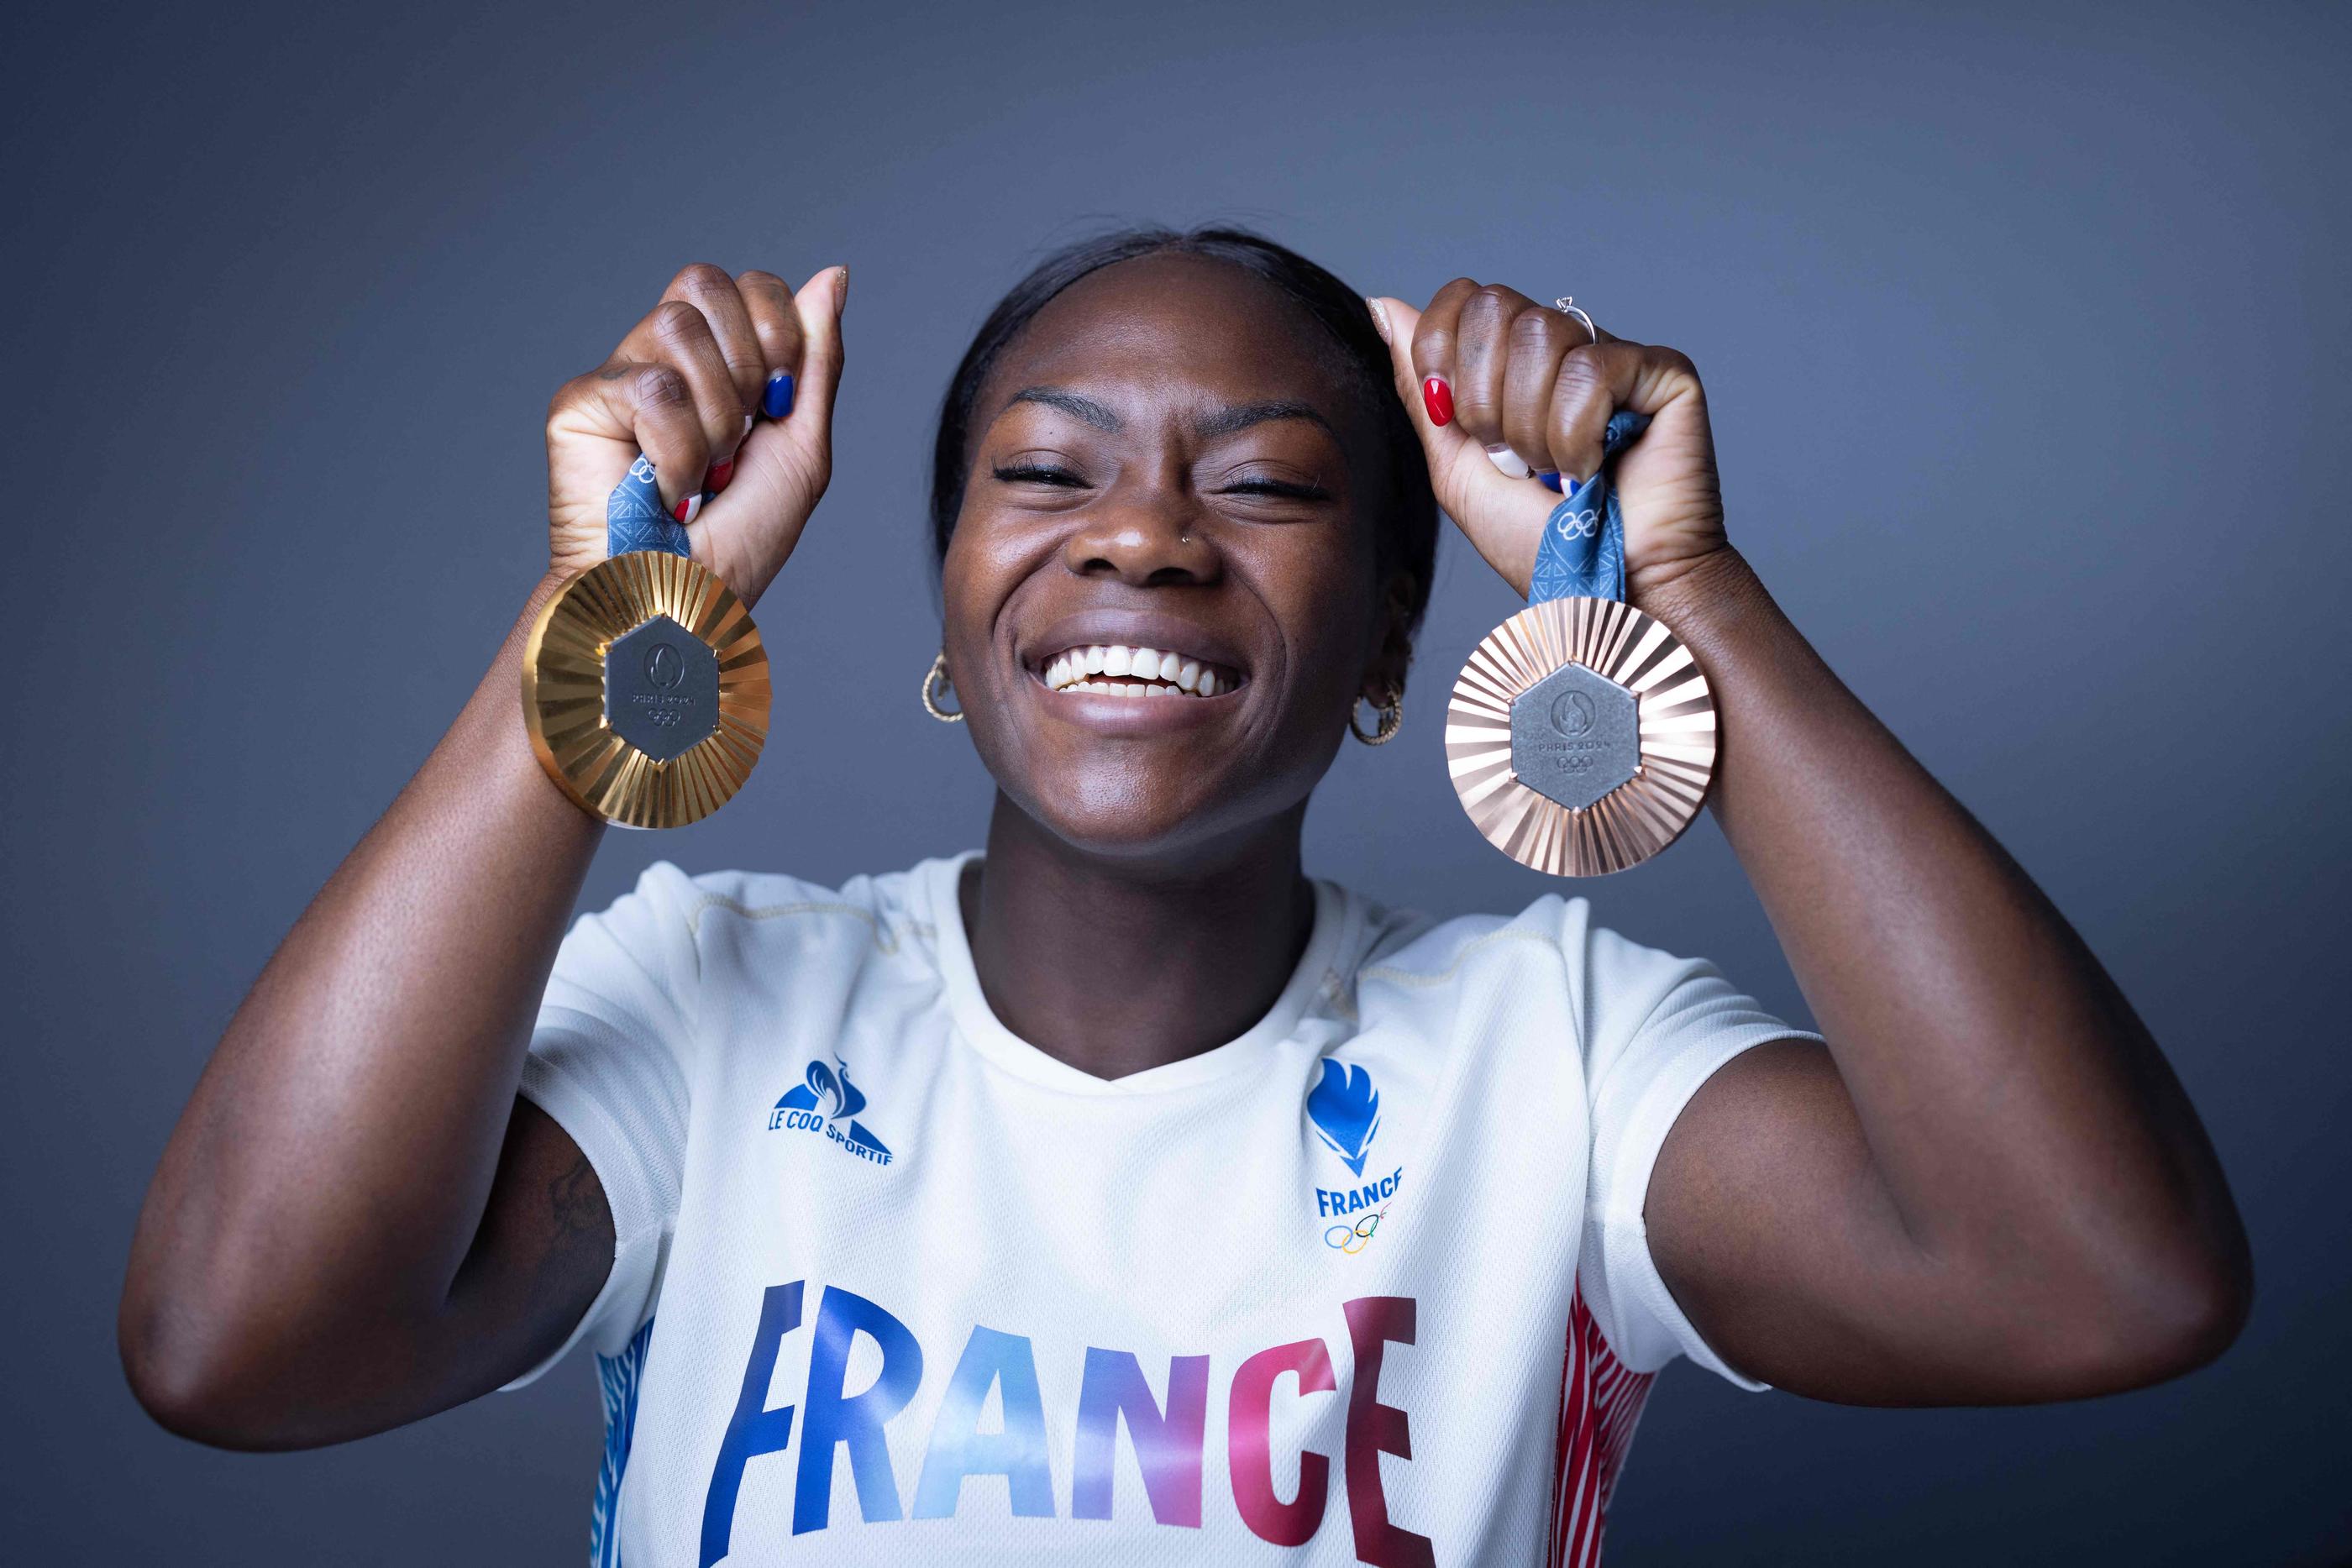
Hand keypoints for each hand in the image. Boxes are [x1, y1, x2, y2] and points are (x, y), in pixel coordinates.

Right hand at [544, 262, 847, 608]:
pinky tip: (664, 491)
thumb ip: (817, 359)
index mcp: (717, 362)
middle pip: (703, 282)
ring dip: (714, 418)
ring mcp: (618, 378)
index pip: (746, 284)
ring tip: (700, 474)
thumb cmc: (739, 541)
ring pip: (675, 326)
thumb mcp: (803, 446)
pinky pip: (649, 387)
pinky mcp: (579, 403)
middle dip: (746, 366)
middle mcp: (663, 359)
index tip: (779, 402)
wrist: (686, 600)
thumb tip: (834, 274)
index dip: (775, 327)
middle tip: (738, 439)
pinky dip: (675, 452)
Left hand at [1367, 281, 1725, 601]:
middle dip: (1484, 396)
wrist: (1608, 595)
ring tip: (1558, 472)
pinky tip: (1597, 466)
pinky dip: (1576, 433)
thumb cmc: (1539, 544)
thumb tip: (1382, 305)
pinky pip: (1590, 367)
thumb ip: (1422, 388)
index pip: (1465, 299)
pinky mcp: (1662, 371)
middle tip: (1513, 458)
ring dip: (1530, 427)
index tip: (1453, 415)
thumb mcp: (1455, 469)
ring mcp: (1615, 355)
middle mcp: (1566, 349)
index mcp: (1516, 365)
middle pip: (1495, 305)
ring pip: (1540, 332)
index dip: (1442, 347)